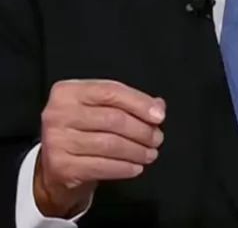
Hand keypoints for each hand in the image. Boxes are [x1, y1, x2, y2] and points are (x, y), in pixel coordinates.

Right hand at [34, 80, 164, 217]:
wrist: (55, 166)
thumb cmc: (83, 130)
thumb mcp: (100, 108)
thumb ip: (128, 102)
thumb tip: (158, 107)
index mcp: (68, 92)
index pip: (111, 92)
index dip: (139, 103)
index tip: (159, 116)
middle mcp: (58, 114)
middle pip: (113, 119)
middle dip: (142, 130)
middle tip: (157, 139)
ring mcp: (56, 141)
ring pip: (110, 144)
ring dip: (137, 151)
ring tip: (150, 154)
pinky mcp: (61, 167)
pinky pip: (102, 166)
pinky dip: (124, 167)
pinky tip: (136, 167)